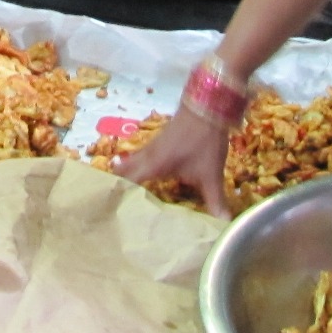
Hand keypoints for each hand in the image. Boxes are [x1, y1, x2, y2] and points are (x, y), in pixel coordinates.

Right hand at [114, 105, 233, 217]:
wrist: (207, 108)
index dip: (116, 196)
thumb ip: (215, 201)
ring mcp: (151, 147)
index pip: (126, 184)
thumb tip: (224, 224)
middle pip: (123, 172)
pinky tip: (143, 177)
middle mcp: (146, 156)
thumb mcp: (211, 175)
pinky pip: (140, 158)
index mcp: (152, 166)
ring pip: (131, 163)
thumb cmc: (204, 143)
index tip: (107, 211)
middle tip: (110, 206)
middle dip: (115, 187)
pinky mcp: (158, 142)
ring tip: (121, 195)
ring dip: (124, 176)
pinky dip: (136, 168)